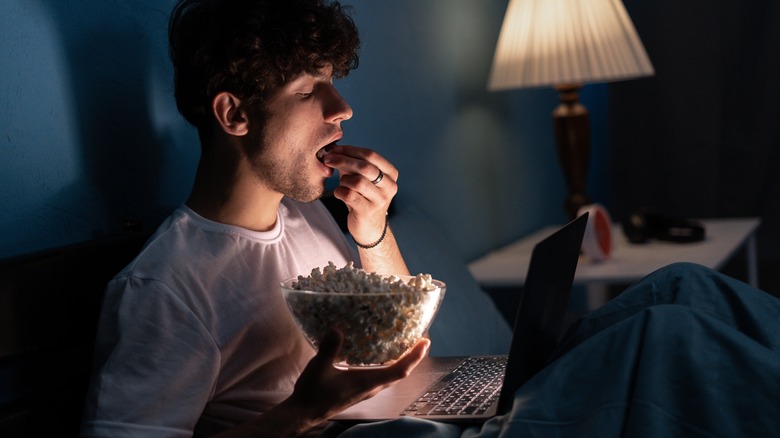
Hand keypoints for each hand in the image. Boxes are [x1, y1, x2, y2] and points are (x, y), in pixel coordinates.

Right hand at [288, 328, 429, 422]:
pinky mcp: (359, 389)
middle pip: (400, 372)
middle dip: (412, 356)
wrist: (304, 412)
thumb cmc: (313, 393)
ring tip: (405, 343)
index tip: (425, 342)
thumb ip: (329, 348)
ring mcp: (366, 390)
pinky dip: (388, 364)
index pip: (399, 371)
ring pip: (391, 375)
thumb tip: (337, 329)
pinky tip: (381, 353)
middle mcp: (371, 388)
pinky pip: (381, 376)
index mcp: (367, 383)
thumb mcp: (319, 367)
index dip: (414, 357)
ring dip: (401, 360)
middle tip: (420, 337)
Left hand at [323, 145, 397, 245]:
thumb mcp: (361, 178)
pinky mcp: (369, 211)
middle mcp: (390, 186)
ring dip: (343, 179)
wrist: (369, 228)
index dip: (351, 150)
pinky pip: (349, 195)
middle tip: (327, 159)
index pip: (371, 155)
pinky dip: (339, 191)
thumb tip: (333, 149)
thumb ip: (351, 163)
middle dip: (343, 160)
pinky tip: (339, 193)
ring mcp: (381, 200)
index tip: (335, 149)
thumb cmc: (363, 198)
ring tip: (341, 184)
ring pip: (357, 181)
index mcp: (391, 174)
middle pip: (365, 167)